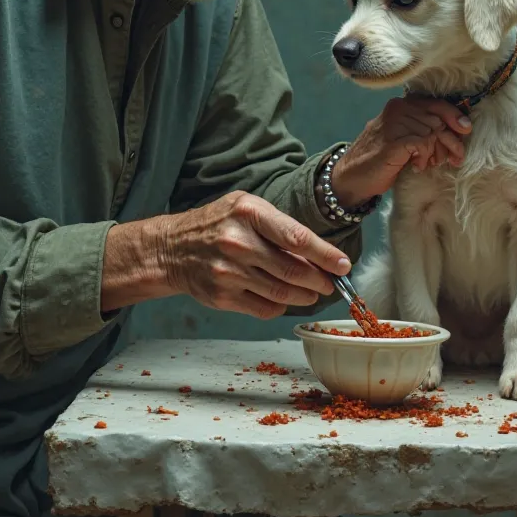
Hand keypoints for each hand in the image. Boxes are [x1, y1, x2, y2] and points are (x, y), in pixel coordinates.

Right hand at [156, 191, 350, 319]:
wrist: (172, 248)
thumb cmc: (217, 223)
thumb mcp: (246, 208)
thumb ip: (279, 226)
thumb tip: (318, 251)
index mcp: (248, 213)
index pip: (296, 237)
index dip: (325, 255)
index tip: (343, 265)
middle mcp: (237, 242)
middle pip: (293, 269)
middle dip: (320, 279)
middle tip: (331, 282)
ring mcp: (229, 272)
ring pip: (283, 292)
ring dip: (304, 295)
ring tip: (312, 291)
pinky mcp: (223, 296)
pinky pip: (265, 308)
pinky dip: (281, 305)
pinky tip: (283, 296)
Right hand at [330, 95, 471, 204]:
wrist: (352, 176)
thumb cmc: (382, 158)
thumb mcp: (404, 138)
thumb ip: (424, 129)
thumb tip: (457, 131)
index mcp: (401, 105)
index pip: (436, 104)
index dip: (455, 116)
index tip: (466, 130)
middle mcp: (397, 109)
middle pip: (438, 120)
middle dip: (450, 141)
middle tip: (452, 159)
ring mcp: (394, 124)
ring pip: (433, 133)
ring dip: (437, 152)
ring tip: (429, 163)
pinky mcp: (393, 141)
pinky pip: (423, 144)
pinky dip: (425, 157)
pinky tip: (417, 165)